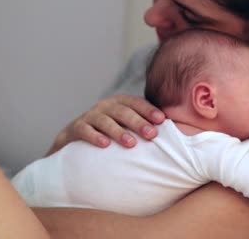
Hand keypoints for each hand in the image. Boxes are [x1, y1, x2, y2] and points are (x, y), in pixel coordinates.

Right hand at [45, 95, 165, 155]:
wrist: (73, 140)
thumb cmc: (108, 134)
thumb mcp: (124, 127)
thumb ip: (143, 126)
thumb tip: (175, 134)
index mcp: (119, 103)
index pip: (135, 103)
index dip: (148, 110)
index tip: (162, 120)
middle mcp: (105, 107)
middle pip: (123, 111)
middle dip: (138, 122)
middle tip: (152, 134)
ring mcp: (90, 116)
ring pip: (105, 120)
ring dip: (119, 131)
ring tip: (131, 143)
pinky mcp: (76, 128)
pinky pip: (85, 130)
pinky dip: (95, 136)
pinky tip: (105, 145)